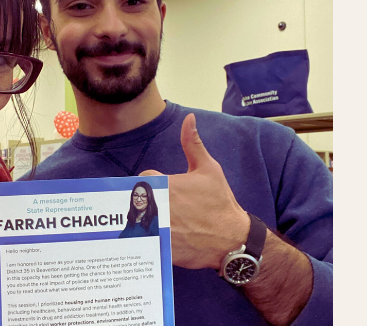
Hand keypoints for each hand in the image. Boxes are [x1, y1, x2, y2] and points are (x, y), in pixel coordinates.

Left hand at [140, 112, 249, 269]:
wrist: (228, 238)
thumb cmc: (219, 201)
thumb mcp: (209, 168)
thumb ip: (193, 143)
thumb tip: (189, 119)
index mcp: (168, 185)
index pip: (144, 179)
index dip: (154, 182)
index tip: (168, 188)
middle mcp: (158, 207)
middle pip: (138, 199)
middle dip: (149, 199)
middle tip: (168, 205)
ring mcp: (157, 229)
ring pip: (139, 218)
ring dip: (147, 218)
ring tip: (166, 222)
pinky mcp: (158, 247)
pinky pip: (143, 239)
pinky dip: (149, 237)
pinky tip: (164, 237)